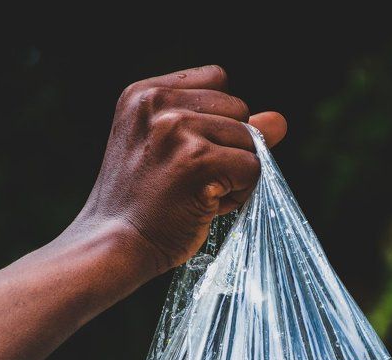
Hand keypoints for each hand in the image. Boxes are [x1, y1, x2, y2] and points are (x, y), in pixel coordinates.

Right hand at [78, 65, 285, 274]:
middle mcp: (158, 104)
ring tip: (196, 197)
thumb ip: (221, 128)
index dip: (217, 120)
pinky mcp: (197, 161)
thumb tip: (280, 121)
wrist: (111, 247)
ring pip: (249, 140)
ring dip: (235, 175)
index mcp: (143, 94)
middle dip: (228, 148)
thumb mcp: (171, 154)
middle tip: (189, 184)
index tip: (187, 155)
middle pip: (238, 108)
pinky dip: (240, 194)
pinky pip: (252, 169)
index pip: (216, 79)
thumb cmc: (140, 209)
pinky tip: (207, 208)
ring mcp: (177, 131)